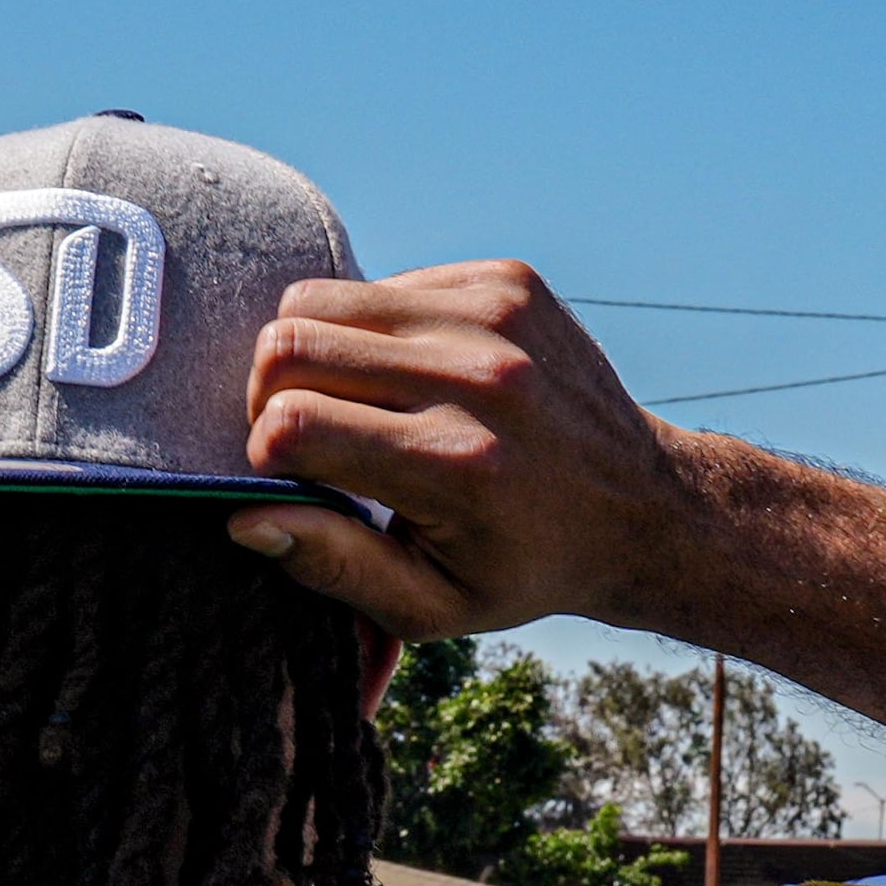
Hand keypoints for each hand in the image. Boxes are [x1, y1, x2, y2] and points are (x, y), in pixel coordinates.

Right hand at [226, 262, 697, 638]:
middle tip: (310, 438)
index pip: (291, 424)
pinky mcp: (507, 280)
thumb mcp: (430, 605)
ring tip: (357, 403)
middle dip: (270, 394)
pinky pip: (383, 283)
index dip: (267, 456)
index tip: (298, 481)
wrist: (643, 506)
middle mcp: (476, 377)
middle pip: (288, 343)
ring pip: (320, 298)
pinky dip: (377, 329)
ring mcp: (495, 315)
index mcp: (454, 465)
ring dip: (314, 352)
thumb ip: (332, 564)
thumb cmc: (521, 565)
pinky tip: (418, 376)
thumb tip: (242, 517)